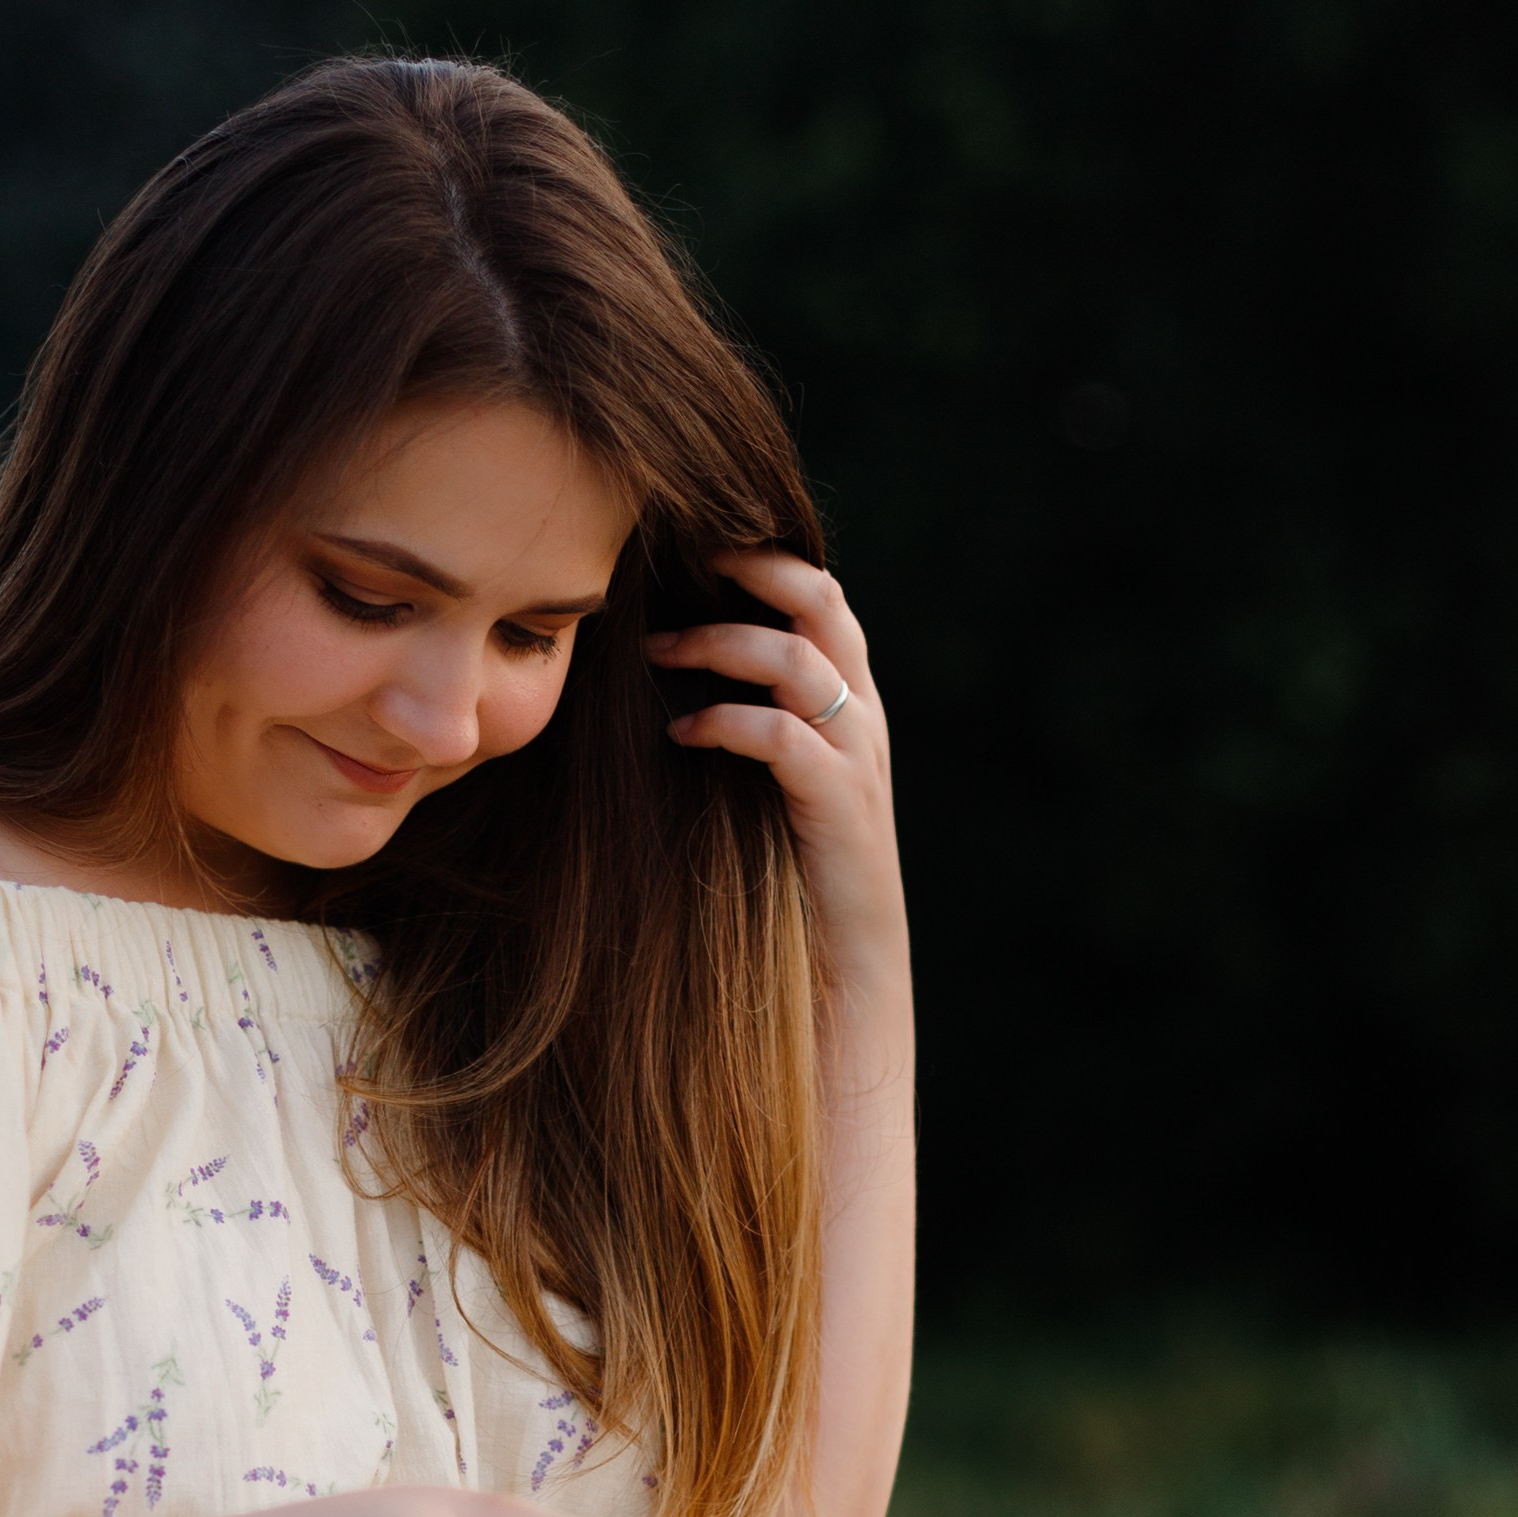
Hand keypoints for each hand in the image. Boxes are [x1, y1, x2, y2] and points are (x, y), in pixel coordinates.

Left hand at [646, 552, 905, 1000]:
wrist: (845, 973)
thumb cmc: (789, 879)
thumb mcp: (766, 785)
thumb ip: (744, 727)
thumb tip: (660, 675)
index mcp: (849, 701)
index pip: (820, 596)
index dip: (763, 558)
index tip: (693, 543)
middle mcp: (862, 715)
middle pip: (821, 599)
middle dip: (750, 567)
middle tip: (678, 561)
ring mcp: (857, 756)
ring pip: (798, 658)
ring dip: (717, 644)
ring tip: (655, 654)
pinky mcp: (841, 803)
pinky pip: (782, 734)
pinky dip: (726, 723)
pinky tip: (680, 734)